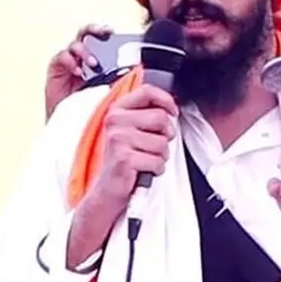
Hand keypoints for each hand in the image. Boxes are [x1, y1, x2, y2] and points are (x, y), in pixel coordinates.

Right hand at [45, 23, 113, 119]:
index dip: (105, 31)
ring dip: (84, 51)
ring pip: (75, 44)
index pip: (100, 38)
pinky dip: (70, 61)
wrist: (74, 122)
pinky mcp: (56, 67)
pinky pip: (62, 57)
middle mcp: (82, 55)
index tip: (112, 32)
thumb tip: (133, 68)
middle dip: (94, 30)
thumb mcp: (109, 88)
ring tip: (93, 63)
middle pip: (86, 34)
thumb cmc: (93, 104)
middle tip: (102, 33)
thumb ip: (117, 76)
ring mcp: (69, 60)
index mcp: (96, 56)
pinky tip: (77, 71)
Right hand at [66, 84, 177, 265]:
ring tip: (145, 160)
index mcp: (117, 110)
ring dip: (161, 155)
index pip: (147, 91)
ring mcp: (118, 139)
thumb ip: (146, 115)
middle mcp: (115, 121)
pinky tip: (143, 170)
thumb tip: (170, 107)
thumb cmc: (123, 160)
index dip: (166, 100)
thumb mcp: (131, 131)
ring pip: (162, 142)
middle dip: (165, 136)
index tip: (172, 111)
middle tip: (153, 147)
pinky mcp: (124, 158)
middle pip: (161, 118)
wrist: (107, 189)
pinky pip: (158, 160)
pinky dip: (156, 169)